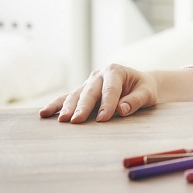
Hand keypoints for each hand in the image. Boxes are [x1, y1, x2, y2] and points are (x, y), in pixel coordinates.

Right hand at [38, 63, 157, 122]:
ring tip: (61, 120)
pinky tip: (44, 113)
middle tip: (76, 121)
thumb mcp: (147, 93)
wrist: (139, 84)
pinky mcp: (82, 92)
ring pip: (76, 95)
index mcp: (116, 71)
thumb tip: (121, 110)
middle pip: (90, 92)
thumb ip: (136, 100)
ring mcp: (88, 83)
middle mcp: (99, 75)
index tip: (103, 118)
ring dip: (67, 107)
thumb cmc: (144, 89)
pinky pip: (67, 98)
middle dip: (83, 107)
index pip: (111, 89)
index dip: (107, 104)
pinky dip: (56, 105)